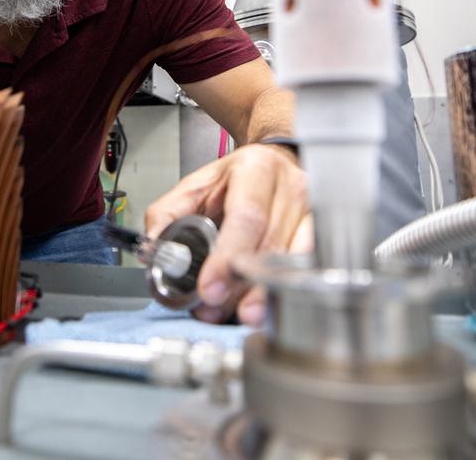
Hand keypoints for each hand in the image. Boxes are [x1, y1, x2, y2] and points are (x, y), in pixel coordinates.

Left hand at [145, 142, 310, 326]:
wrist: (274, 163)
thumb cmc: (236, 178)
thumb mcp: (196, 185)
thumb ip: (167, 214)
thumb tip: (154, 248)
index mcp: (256, 170)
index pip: (246, 217)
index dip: (228, 257)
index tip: (209, 288)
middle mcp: (290, 188)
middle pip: (269, 247)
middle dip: (241, 286)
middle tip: (216, 308)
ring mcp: (311, 211)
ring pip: (291, 264)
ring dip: (260, 295)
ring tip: (235, 313)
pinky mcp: (321, 232)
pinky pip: (306, 269)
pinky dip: (281, 292)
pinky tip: (262, 305)